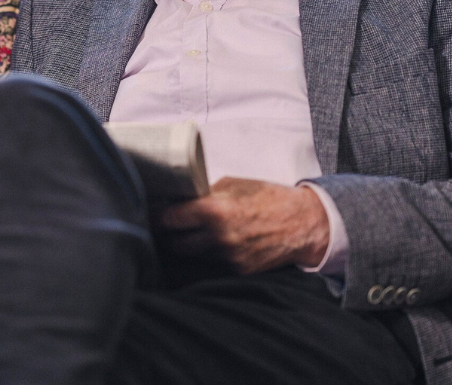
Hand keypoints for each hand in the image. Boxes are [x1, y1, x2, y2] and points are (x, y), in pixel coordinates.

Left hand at [156, 177, 330, 274]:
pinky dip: (206, 254)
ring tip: (184, 232)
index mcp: (214, 211)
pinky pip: (211, 263)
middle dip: (166, 234)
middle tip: (161, 224)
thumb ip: (205, 194)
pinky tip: (209, 242)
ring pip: (191, 255)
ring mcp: (228, 257)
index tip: (150, 211)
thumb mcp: (233, 185)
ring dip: (186, 245)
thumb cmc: (268, 197)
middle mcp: (218, 238)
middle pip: (174, 242)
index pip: (168, 219)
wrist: (304, 224)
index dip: (156, 216)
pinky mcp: (238, 270)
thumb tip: (179, 198)